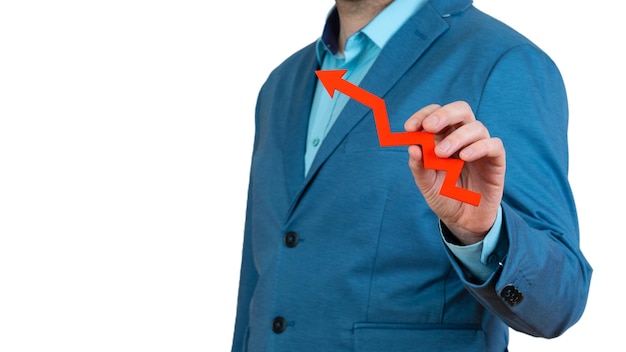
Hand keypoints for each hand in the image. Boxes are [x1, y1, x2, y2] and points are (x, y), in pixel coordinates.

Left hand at [404, 101, 505, 243]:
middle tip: (429, 127)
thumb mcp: (427, 184)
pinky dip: (478, 147)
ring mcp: (480, 147)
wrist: (464, 221)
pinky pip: (493, 145)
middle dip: (443, 115)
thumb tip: (412, 147)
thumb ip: (419, 166)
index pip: (436, 114)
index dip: (424, 115)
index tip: (410, 127)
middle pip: (460, 110)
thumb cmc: (444, 197)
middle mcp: (463, 137)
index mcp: (443, 137)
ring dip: (456, 137)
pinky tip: (464, 157)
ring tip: (441, 153)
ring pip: (476, 127)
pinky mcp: (496, 160)